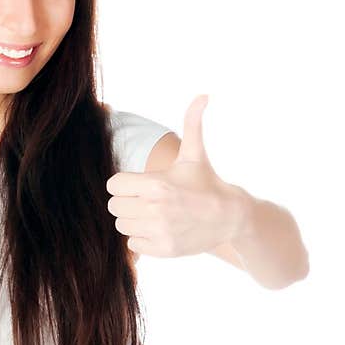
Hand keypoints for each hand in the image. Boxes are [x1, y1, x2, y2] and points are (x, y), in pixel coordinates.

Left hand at [106, 95, 244, 257]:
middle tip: (146, 199)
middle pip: (114, 206)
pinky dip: (142, 238)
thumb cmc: (206, 182)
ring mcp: (159, 232)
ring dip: (133, 220)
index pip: (113, 185)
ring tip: (153, 213)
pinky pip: (133, 244)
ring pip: (122, 226)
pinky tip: (159, 228)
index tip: (139, 183)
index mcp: (156, 184)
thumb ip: (192, 122)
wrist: (230, 217)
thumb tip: (204, 94)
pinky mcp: (163, 250)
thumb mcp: (195, 153)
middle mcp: (155, 210)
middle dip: (127, 201)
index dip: (124, 182)